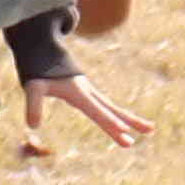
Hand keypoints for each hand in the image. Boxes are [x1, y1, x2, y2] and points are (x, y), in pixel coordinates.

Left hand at [18, 72, 153, 156]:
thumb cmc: (39, 71)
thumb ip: (33, 104)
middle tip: (149, 131)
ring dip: (132, 119)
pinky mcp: (90, 95)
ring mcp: (92, 93)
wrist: (45, 52)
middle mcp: (89, 93)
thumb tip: (33, 125)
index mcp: (79, 93)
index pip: (96, 111)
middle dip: (129, 121)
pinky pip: (109, 108)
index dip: (109, 121)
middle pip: (113, 109)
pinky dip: (121, 116)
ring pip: (115, 108)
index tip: (124, 131)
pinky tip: (128, 126)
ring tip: (150, 130)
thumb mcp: (33, 87)